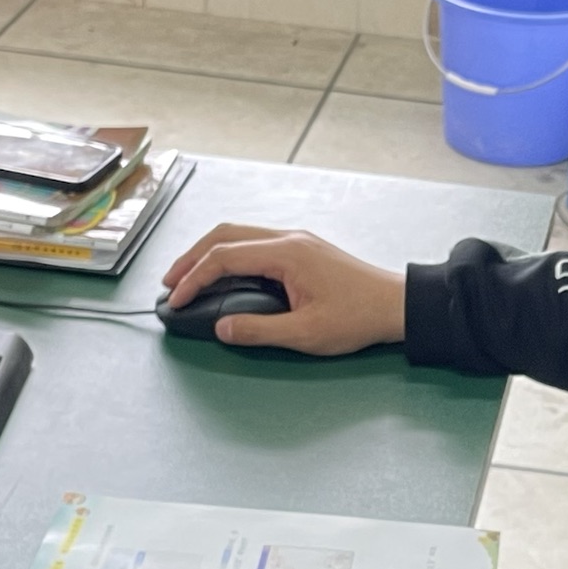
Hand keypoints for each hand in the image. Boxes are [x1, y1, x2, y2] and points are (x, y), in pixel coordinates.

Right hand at [160, 223, 406, 352]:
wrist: (396, 305)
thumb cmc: (358, 317)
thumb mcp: (305, 334)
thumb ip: (259, 330)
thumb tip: (221, 327)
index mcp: (286, 253)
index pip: (224, 256)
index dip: (194, 277)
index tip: (177, 299)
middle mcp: (289, 238)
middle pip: (226, 234)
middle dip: (192, 257)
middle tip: (170, 282)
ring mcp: (297, 240)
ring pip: (240, 235)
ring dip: (210, 253)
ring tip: (189, 277)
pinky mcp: (303, 249)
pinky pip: (256, 242)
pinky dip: (231, 254)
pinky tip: (224, 273)